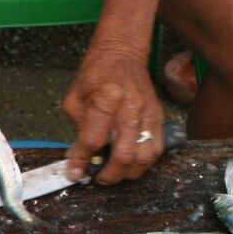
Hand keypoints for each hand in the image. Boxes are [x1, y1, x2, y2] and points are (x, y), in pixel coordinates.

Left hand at [63, 46, 164, 184]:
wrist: (121, 55)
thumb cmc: (95, 76)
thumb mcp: (74, 98)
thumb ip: (77, 128)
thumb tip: (79, 158)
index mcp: (107, 97)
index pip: (93, 139)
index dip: (82, 160)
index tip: (75, 172)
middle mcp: (131, 106)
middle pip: (125, 153)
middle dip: (110, 174)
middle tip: (98, 178)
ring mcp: (149, 112)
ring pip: (145, 156)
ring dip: (129, 172)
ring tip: (115, 173)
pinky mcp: (158, 117)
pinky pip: (157, 148)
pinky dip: (143, 163)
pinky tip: (130, 163)